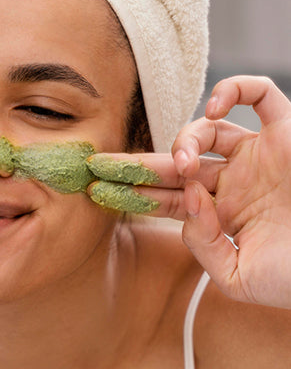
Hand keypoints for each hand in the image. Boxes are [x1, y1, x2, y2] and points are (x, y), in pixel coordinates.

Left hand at [92, 76, 290, 307]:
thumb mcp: (237, 278)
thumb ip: (202, 246)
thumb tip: (185, 204)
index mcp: (222, 213)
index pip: (165, 197)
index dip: (131, 191)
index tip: (97, 189)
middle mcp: (236, 181)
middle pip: (174, 163)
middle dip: (135, 164)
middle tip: (101, 164)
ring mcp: (261, 155)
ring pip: (207, 128)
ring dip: (183, 138)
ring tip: (181, 163)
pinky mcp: (289, 131)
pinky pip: (260, 94)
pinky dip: (233, 90)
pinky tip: (212, 110)